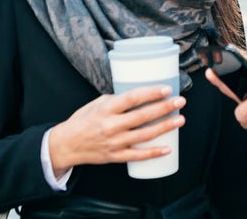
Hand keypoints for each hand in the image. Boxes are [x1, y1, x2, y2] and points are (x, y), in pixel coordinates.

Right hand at [48, 85, 185, 173]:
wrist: (66, 145)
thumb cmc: (82, 120)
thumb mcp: (96, 104)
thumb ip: (116, 100)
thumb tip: (138, 96)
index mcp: (106, 109)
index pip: (132, 98)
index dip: (150, 93)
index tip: (166, 89)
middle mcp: (111, 126)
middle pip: (142, 116)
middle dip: (164, 108)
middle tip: (181, 101)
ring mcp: (114, 143)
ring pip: (144, 135)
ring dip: (165, 127)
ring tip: (180, 120)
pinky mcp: (115, 156)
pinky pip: (138, 156)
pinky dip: (153, 153)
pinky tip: (168, 149)